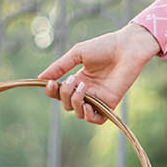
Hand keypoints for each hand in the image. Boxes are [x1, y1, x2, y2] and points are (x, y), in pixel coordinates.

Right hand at [36, 22, 160, 123]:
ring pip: (78, 113)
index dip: (51, 91)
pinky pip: (96, 119)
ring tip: (82, 86)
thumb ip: (59, 67)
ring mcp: (98, 98)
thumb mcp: (77, 54)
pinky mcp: (110, 103)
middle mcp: (87, 91)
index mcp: (78, 80)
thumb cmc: (104, 46)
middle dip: (64, 94)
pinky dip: (88, 115)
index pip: (59, 93)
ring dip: (75, 102)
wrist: (127, 47)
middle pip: (66, 104)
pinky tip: (87, 104)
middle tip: (72, 79)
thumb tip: (40, 78)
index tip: (48, 83)